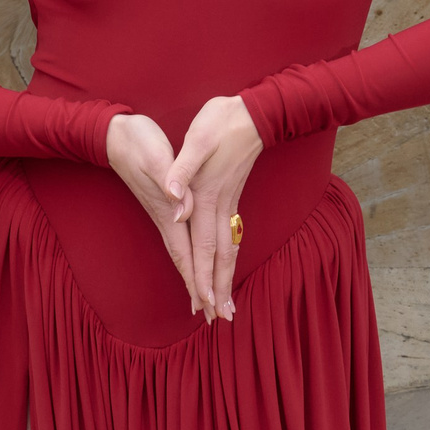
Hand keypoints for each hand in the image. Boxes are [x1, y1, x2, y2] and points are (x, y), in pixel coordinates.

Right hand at [105, 113, 201, 315]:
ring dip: (195, 278)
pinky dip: (191, 258)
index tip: (209, 306)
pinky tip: (194, 264)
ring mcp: (165, 213)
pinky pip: (182, 240)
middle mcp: (168, 217)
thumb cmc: (138, 142)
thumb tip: (181, 209)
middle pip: (186, 262)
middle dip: (200, 290)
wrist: (116, 134)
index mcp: (169, 210)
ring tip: (206, 302)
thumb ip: (171, 183)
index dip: (198, 279)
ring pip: (184, 253)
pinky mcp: (166, 204)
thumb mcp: (156, 158)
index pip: (187, 253)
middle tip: (214, 318)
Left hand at [165, 95, 263, 320]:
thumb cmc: (221, 121)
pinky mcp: (233, 196)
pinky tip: (230, 265)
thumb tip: (174, 200)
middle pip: (220, 254)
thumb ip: (182, 171)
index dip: (203, 274)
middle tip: (221, 319)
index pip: (203, 244)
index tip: (205, 304)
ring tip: (228, 303)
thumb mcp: (197, 139)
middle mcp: (219, 204)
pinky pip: (232, 235)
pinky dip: (230, 256)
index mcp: (205, 194)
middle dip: (219, 288)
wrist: (255, 111)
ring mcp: (229, 202)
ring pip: (229, 247)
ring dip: (227, 276)